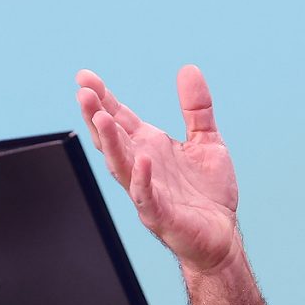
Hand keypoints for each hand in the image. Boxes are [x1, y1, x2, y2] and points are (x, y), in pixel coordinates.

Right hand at [75, 65, 242, 275]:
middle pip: (111, 139)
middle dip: (96, 116)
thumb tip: (188, 69)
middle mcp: (142, 166)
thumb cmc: (208, 193)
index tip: (84, 77)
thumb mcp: (207, 140)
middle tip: (83, 93)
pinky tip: (143, 159)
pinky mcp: (161, 215)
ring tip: (101, 118)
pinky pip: (146, 196)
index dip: (103, 98)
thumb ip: (196, 108)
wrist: (222, 235)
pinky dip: (142, 178)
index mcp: (149, 147)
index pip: (119, 118)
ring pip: (120, 166)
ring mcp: (147, 191)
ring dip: (110, 143)